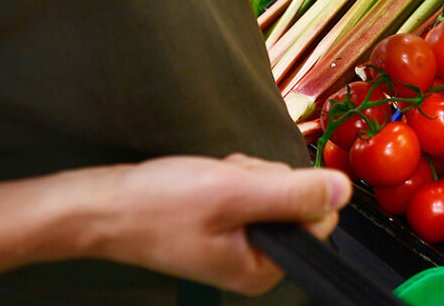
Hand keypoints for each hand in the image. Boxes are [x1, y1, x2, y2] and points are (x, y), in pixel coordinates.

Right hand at [97, 154, 350, 295]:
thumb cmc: (155, 207)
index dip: (291, 190)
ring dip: (244, 174)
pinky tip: (204, 182)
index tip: (253, 187)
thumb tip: (342, 190)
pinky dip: (231, 175)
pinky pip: (251, 185)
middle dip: (263, 179)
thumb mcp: (233, 193)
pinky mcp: (229, 222)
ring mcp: (242, 240)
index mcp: (262, 268)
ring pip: (273, 186)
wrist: (101, 205)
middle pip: (297, 199)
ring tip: (208, 183)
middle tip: (223, 184)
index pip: (318, 220)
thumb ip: (292, 193)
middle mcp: (256, 259)